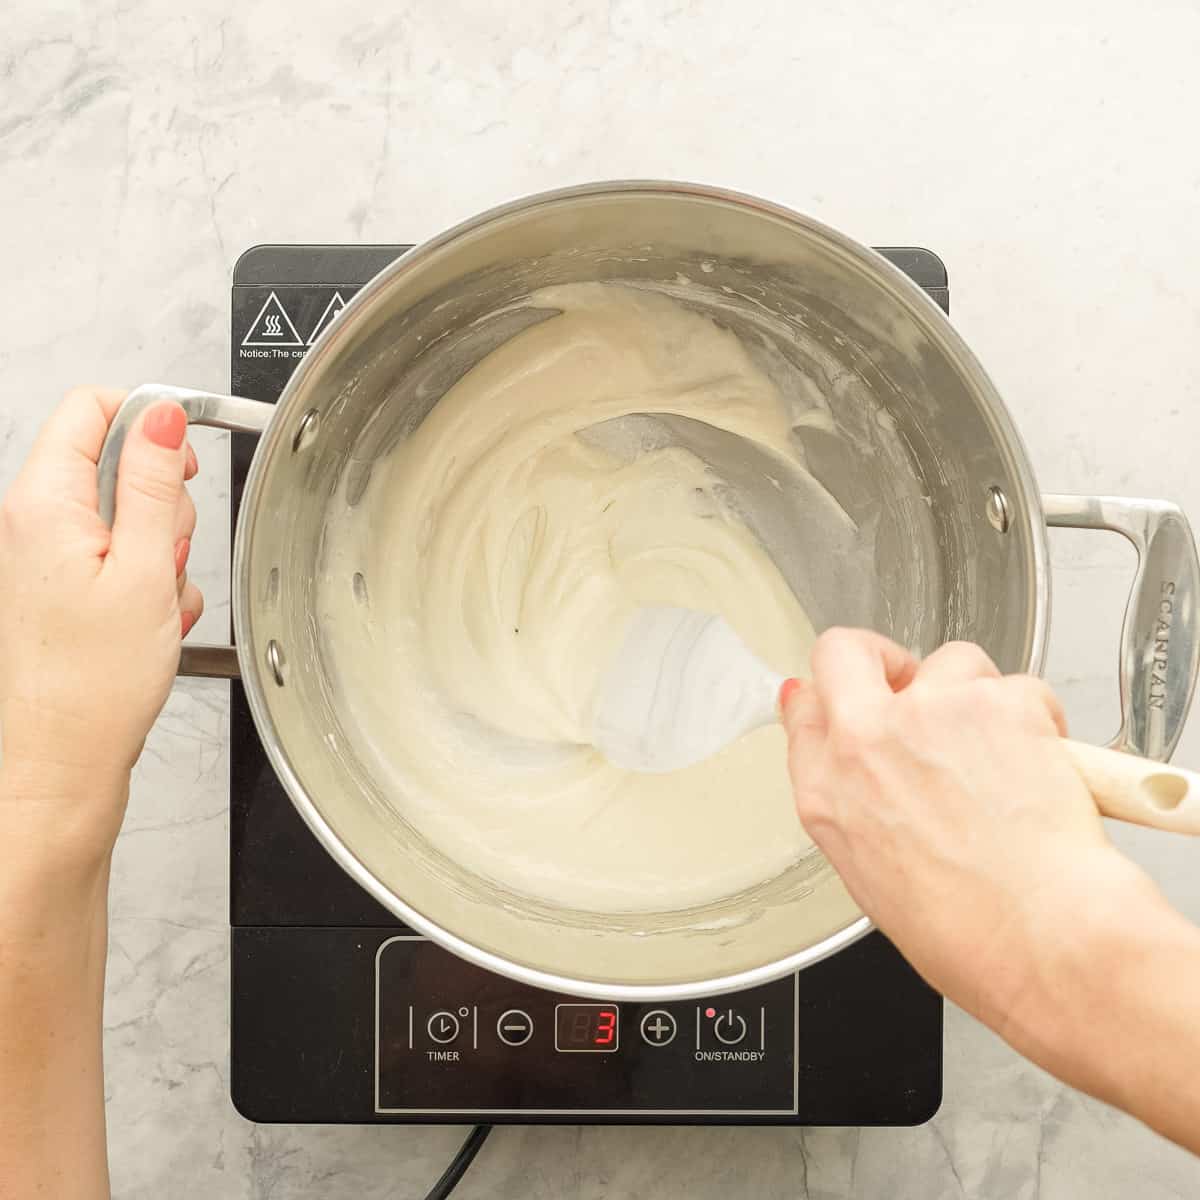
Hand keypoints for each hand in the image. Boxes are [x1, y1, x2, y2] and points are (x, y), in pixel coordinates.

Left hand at [0, 387, 202, 861]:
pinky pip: (122, 557)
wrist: (62, 759)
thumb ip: (152, 482)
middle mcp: (35, 522)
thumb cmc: (91, 684)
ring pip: (127, 515)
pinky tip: (151, 618)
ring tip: (156, 597)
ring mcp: (49, 555)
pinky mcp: (65, 586)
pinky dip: (149, 582)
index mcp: (43, 503)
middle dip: (162, 502)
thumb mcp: (142, 568)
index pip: (92, 409)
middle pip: (116, 463)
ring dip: (160, 550)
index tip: (181, 457)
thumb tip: (160, 415)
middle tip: (165, 553)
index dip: (147, 421)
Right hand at [780, 629, 1149, 1042]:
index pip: (803, 710)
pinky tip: (1044, 763)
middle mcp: (864, 742)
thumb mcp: (873, 877)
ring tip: (1004, 752)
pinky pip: (1018, 685)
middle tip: (914, 684)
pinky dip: (1036, 716)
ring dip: (976, 695)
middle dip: (880, 659)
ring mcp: (927, 713)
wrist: (1043, 938)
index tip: (851, 698)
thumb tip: (867, 774)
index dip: (831, 699)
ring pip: (950, 662)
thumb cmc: (971, 934)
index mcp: (825, 795)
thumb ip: (856, 806)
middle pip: (845, 652)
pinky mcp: (995, 701)